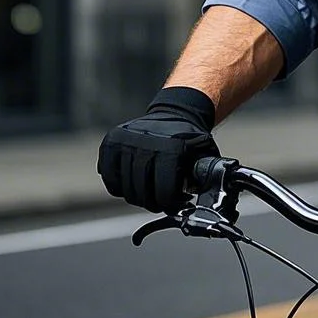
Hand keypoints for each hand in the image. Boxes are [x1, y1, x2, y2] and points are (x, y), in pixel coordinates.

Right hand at [97, 86, 218, 212]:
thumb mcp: (205, 156)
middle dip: (152, 203)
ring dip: (136, 196)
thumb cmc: (191, 140)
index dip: (169, 204)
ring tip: (147, 193)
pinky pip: (108, 176)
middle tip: (159, 203)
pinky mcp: (112, 141)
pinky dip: (117, 186)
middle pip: (142, 193)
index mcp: (172, 149)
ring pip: (124, 187)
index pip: (164, 193)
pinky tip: (130, 185)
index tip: (174, 205)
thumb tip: (209, 200)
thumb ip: (205, 177)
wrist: (178, 112)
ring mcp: (127, 140)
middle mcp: (148, 143)